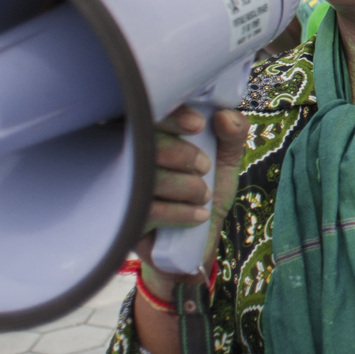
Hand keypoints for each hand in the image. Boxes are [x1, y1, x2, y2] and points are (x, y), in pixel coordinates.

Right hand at [133, 105, 246, 284]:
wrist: (198, 242)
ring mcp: (121, 188)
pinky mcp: (123, 219)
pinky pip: (148, 210)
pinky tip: (199, 215)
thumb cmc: (206, 191)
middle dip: (181, 154)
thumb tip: (224, 115)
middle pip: (143, 141)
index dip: (172, 116)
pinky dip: (181, 212)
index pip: (147, 111)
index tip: (198, 125)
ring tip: (204, 195)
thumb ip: (233, 133)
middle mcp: (128, 156)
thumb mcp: (226, 159)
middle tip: (204, 166)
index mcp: (151, 133)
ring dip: (186, 186)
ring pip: (148, 177)